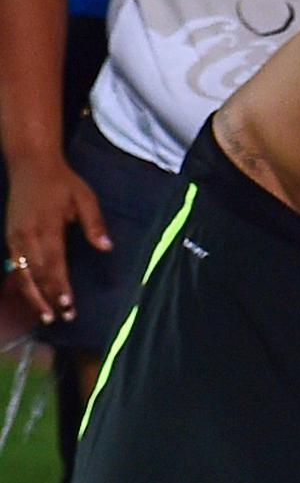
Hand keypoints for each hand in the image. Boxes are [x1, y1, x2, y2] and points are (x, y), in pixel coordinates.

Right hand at [5, 158, 110, 323]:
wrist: (30, 164)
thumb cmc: (62, 182)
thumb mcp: (85, 198)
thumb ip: (94, 223)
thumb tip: (106, 247)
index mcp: (47, 226)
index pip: (53, 262)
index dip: (59, 285)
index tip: (68, 303)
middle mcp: (27, 234)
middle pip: (37, 273)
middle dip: (49, 297)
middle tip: (63, 318)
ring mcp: (15, 236)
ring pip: (22, 273)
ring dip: (34, 296)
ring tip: (47, 316)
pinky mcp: (10, 236)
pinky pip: (15, 266)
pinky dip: (23, 284)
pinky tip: (33, 298)